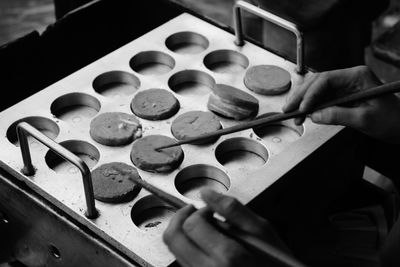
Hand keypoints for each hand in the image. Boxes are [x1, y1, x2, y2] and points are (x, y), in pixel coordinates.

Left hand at [163, 189, 287, 266]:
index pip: (191, 225)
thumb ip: (233, 210)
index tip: (211, 210)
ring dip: (182, 231)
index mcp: (227, 256)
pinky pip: (182, 261)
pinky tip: (204, 243)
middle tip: (196, 212)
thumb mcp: (262, 232)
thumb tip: (207, 193)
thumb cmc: (274, 262)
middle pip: (173, 238)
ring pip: (174, 250)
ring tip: (202, 227)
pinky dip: (187, 246)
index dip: (199, 210)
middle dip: (181, 217)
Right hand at [283, 66, 399, 143]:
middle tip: (289, 109)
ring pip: (316, 89)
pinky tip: (303, 113)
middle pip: (317, 82)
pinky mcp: (342, 97)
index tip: (303, 109)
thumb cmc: (393, 120)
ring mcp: (344, 87)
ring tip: (292, 113)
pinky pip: (321, 98)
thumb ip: (338, 115)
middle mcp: (349, 78)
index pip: (326, 79)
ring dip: (303, 101)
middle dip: (301, 96)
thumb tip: (314, 115)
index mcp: (357, 76)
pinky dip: (310, 106)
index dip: (311, 94)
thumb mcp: (365, 119)